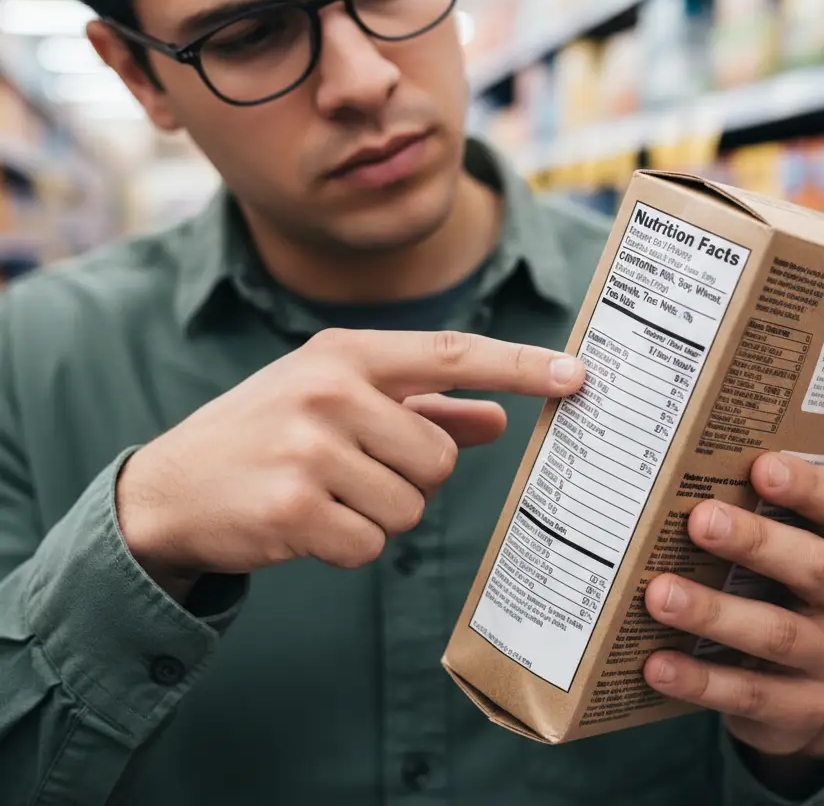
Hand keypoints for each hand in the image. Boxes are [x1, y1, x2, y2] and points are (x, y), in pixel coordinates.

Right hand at [117, 329, 585, 596]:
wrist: (171, 486)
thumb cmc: (270, 433)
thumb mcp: (340, 402)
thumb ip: (424, 409)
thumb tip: (499, 420)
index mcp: (347, 353)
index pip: (453, 352)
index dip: (520, 365)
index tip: (578, 375)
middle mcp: (330, 390)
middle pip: (439, 457)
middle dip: (411, 478)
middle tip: (356, 471)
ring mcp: (309, 447)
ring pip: (410, 506)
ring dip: (378, 513)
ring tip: (325, 494)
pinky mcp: (293, 508)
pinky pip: (370, 544)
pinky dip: (348, 545)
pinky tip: (305, 523)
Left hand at [643, 453, 823, 765]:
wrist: (800, 696)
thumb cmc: (773, 590)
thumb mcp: (778, 554)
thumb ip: (748, 515)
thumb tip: (672, 468)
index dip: (807, 486)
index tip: (760, 466)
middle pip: (814, 566)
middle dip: (755, 541)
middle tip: (699, 521)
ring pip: (777, 633)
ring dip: (714, 612)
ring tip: (659, 595)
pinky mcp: (807, 709)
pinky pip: (750, 693)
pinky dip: (699, 679)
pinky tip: (656, 663)